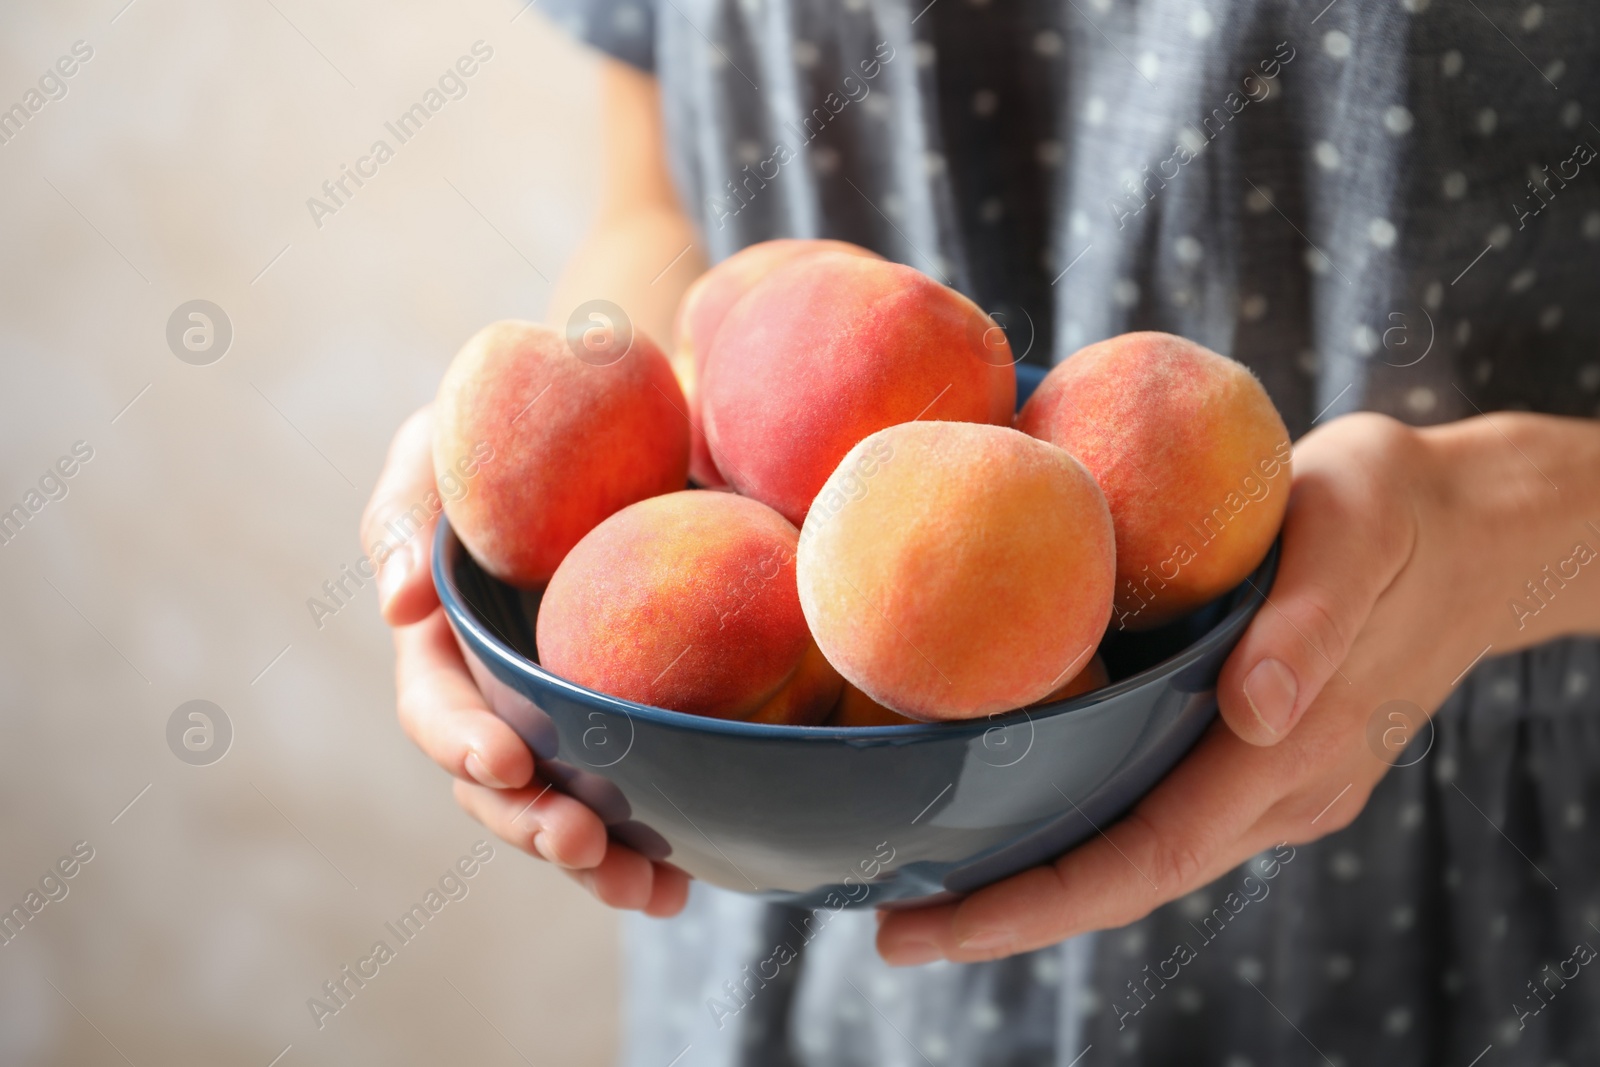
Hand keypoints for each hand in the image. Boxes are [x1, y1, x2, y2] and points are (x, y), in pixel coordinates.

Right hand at [361, 405, 688, 915]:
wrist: (636, 408)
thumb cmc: (520, 420)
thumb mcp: (447, 440)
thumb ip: (404, 507)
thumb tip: (398, 604)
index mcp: (450, 636)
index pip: (438, 706)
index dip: (462, 742)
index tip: (509, 759)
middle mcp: (506, 688)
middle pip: (503, 782)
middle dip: (533, 824)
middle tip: (582, 843)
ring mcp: (573, 709)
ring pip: (570, 806)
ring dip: (599, 861)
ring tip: (648, 891)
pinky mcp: (642, 714)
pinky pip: (646, 790)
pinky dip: (660, 842)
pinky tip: (690, 876)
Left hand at [877, 409, 1592, 964]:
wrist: (1477, 526)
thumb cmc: (1403, 510)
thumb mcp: (1359, 527)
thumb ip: (1314, 620)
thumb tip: (1252, 711)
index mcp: (1291, 753)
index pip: (1147, 858)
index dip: (1036, 904)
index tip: (934, 928)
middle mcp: (1277, 790)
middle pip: (1124, 877)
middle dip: (1008, 912)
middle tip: (890, 926)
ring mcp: (1272, 779)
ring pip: (1139, 850)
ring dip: (1036, 875)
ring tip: (922, 879)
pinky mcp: (1262, 750)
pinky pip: (1158, 805)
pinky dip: (1079, 823)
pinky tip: (1010, 802)